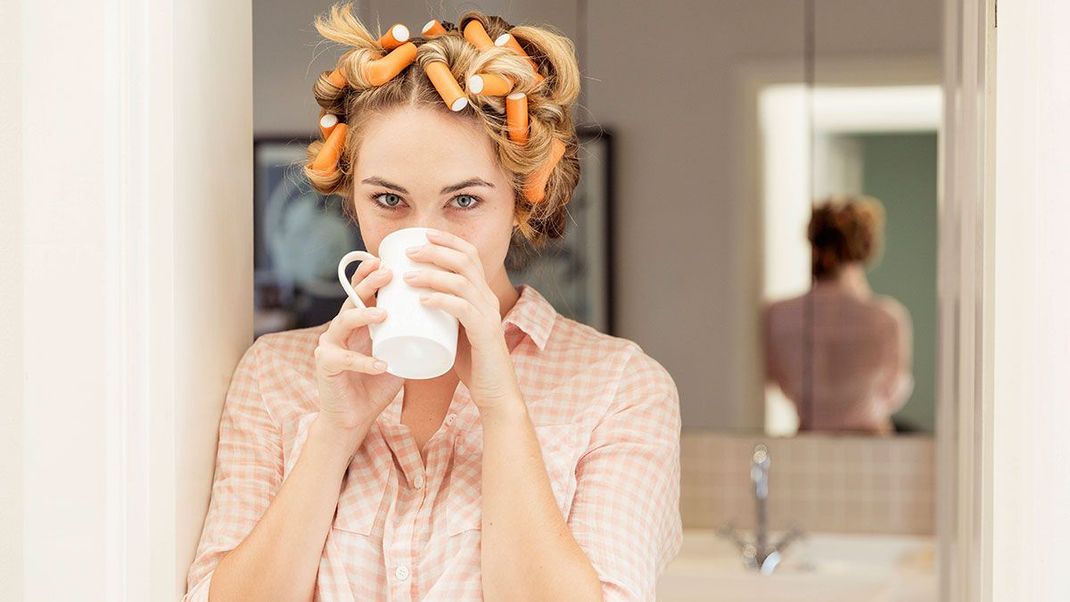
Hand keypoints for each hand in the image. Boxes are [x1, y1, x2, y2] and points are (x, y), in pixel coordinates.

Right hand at [314, 256, 403, 435]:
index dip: (371, 273)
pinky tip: (381, 364)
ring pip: (343, 323)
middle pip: (351, 298)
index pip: (362, 292)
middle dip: (368, 284)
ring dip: (363, 315)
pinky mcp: (325, 365)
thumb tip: (448, 320)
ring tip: (384, 313)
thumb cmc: (377, 385)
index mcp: (357, 323)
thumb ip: (414, 338)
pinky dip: (365, 362)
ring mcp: (329, 346)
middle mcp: (340, 329)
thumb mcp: (398, 355)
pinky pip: (345, 361)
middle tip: (388, 274)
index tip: (389, 259)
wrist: (354, 418)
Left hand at [402, 229, 520, 410]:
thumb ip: (444, 314)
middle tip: (408, 253)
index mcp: (483, 295)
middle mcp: (489, 300)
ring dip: (432, 274)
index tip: (423, 234)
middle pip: (466, 261)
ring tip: (407, 276)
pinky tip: (422, 301)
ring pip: (462, 282)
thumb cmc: (472, 363)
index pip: (470, 255)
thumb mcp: (456, 330)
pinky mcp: (485, 334)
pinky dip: (441, 301)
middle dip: (436, 251)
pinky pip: (463, 309)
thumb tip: (413, 300)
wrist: (495, 393)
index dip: (448, 240)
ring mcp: (489, 315)